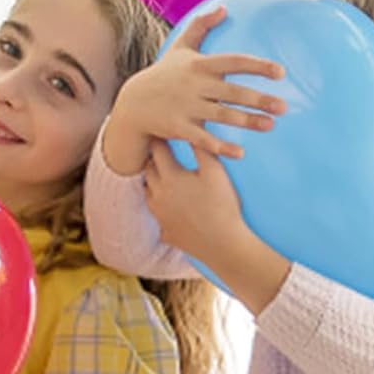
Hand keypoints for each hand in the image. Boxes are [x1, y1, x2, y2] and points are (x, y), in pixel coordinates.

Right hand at [101, 6, 285, 175]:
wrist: (134, 102)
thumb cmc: (163, 74)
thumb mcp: (180, 47)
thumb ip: (201, 26)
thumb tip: (224, 9)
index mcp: (200, 65)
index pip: (233, 62)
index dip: (257, 66)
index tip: (281, 72)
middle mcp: (195, 85)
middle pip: (232, 92)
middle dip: (258, 99)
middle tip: (284, 107)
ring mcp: (187, 107)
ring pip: (222, 116)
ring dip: (247, 122)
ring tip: (271, 125)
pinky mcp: (179, 128)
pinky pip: (204, 140)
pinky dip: (221, 147)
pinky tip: (240, 153)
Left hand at [144, 140, 246, 267]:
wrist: (224, 245)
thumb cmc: (222, 206)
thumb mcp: (215, 172)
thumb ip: (202, 148)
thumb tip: (196, 128)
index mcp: (169, 176)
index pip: (157, 149)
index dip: (161, 138)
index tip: (164, 131)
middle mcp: (158, 195)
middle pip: (148, 170)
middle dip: (154, 159)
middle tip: (161, 151)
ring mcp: (160, 216)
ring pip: (149, 194)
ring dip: (155, 184)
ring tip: (164, 178)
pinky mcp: (166, 233)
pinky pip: (159, 220)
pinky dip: (163, 212)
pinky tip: (171, 210)